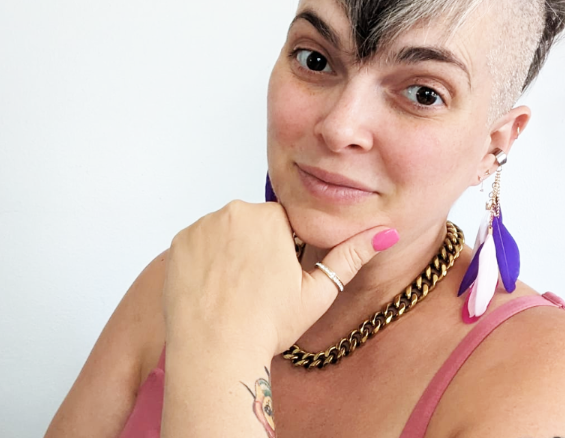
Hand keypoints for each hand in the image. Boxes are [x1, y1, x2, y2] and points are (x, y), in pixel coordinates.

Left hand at [163, 200, 398, 356]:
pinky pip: (198, 243)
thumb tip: (386, 233)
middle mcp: (234, 211)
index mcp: (270, 217)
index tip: (274, 279)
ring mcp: (202, 226)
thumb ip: (350, 256)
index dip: (280, 253)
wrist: (216, 353)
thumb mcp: (318, 291)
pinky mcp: (178, 242)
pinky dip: (204, 260)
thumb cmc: (268, 325)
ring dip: (228, 252)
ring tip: (232, 289)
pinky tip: (211, 287)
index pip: (280, 224)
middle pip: (250, 225)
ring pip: (223, 233)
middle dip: (254, 248)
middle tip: (254, 287)